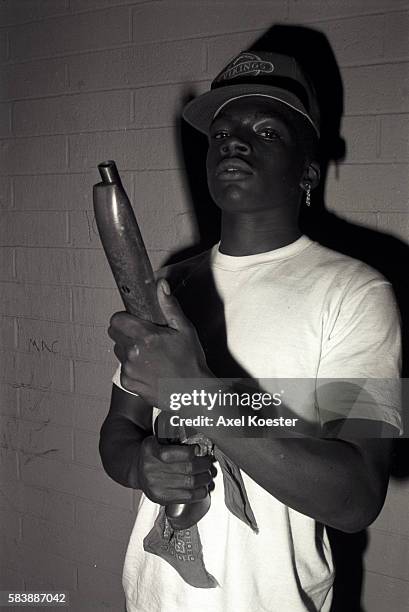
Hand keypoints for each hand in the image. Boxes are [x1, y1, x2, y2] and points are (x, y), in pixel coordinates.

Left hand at [108, 278, 210, 407]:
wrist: (193, 393)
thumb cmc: (191, 361)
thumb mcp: (185, 330)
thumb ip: (169, 306)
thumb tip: (161, 285)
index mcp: (145, 337)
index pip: (116, 320)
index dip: (124, 318)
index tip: (135, 321)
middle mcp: (132, 353)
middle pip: (114, 334)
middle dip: (125, 332)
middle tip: (144, 338)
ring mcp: (129, 370)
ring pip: (118, 351)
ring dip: (128, 349)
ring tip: (149, 355)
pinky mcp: (128, 383)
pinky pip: (123, 369)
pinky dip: (132, 367)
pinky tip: (149, 369)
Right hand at [138, 435, 215, 504]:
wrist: (137, 470)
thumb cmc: (153, 453)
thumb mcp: (157, 440)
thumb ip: (174, 438)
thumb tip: (200, 442)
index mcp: (150, 450)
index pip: (173, 453)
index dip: (191, 452)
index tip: (199, 449)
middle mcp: (150, 469)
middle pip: (187, 468)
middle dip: (204, 464)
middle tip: (208, 461)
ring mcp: (155, 485)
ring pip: (190, 482)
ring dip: (205, 478)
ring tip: (208, 473)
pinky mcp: (161, 498)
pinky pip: (187, 497)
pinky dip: (200, 491)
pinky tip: (203, 486)